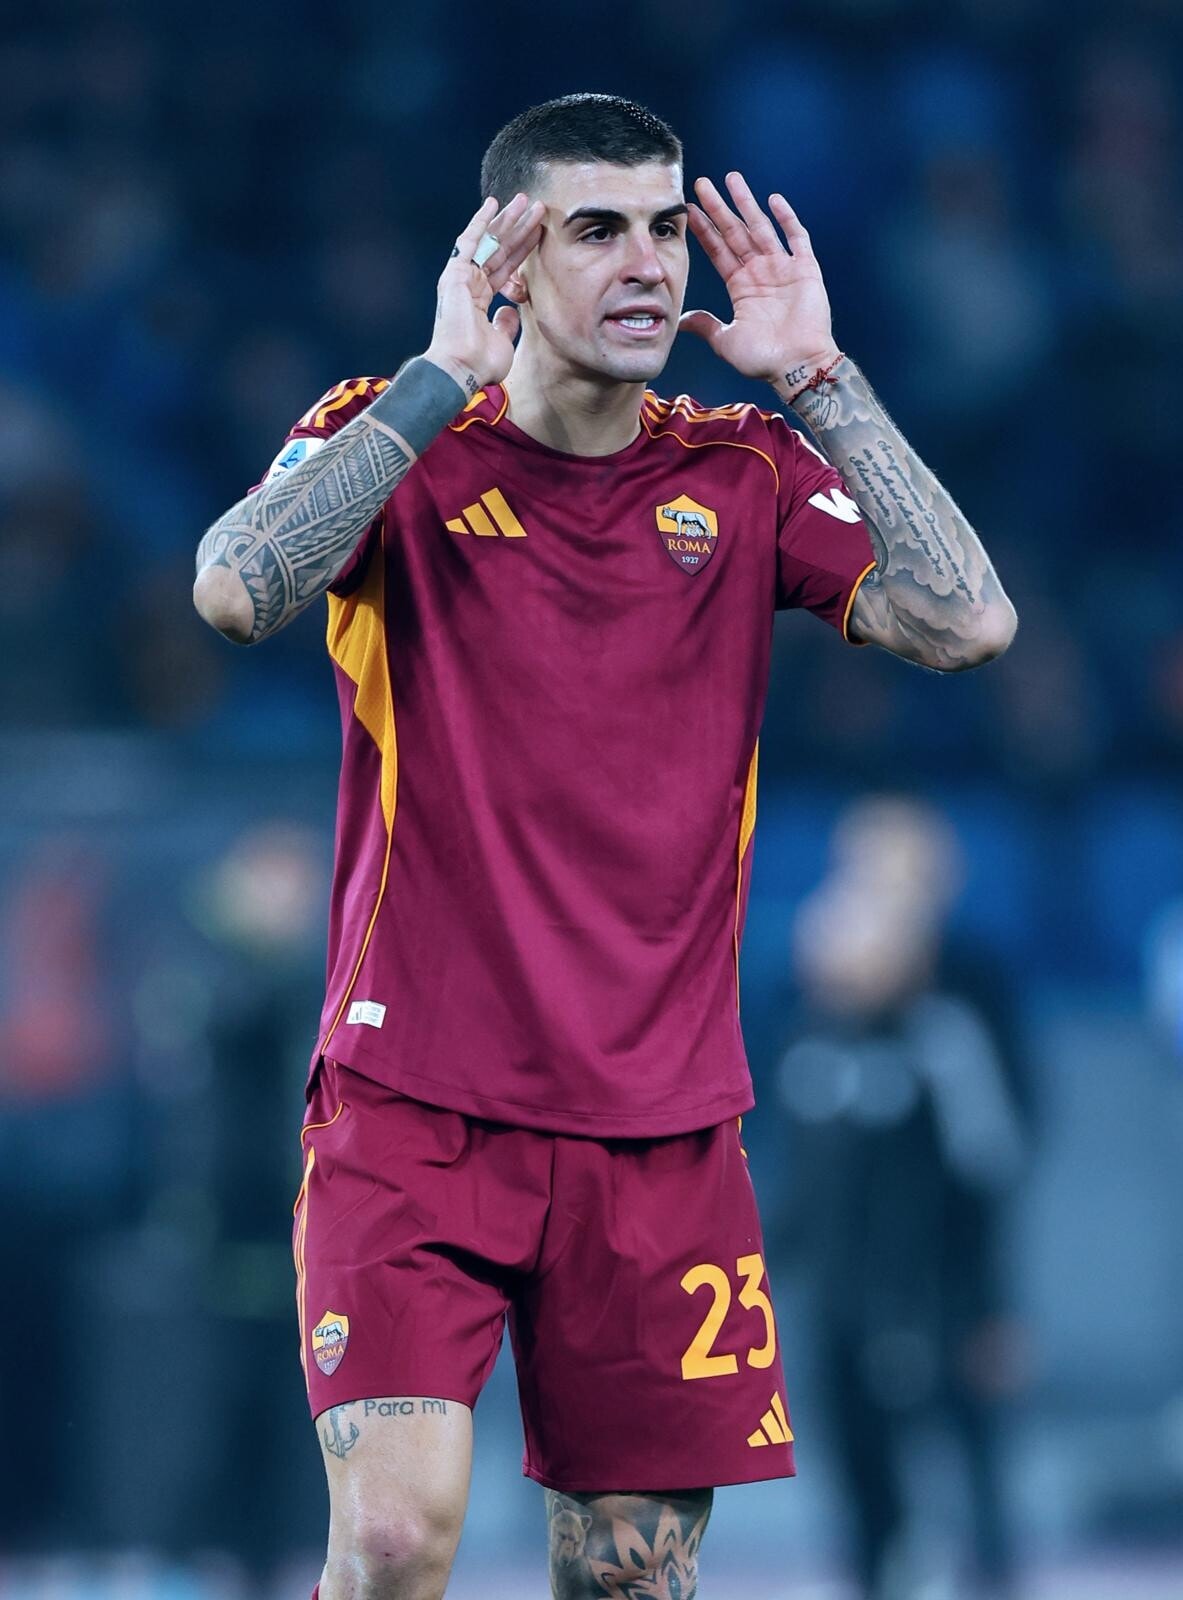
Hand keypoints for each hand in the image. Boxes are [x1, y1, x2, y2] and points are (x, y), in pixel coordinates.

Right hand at [424, 193, 543, 396]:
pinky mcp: (455, 273)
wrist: (462, 368)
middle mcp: (470, 285)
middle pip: (500, 250)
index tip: (540, 233)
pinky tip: (493, 204)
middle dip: (519, 228)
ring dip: (507, 220)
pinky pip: (470, 241)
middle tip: (535, 208)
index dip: (524, 250)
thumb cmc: (480, 363)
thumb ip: (507, 323)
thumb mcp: (503, 341)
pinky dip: (481, 222)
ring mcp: (462, 277)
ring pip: (489, 241)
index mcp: (480, 300)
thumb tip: (511, 310)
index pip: (506, 268)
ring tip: (524, 200)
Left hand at [679, 172, 839, 394]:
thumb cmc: (764, 359)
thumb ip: (705, 325)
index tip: (690, 210)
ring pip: (761, 227)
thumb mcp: (725, 341)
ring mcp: (783, 268)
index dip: (705, 230)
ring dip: (747, 203)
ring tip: (732, 179)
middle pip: (736, 232)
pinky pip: (797, 238)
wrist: (797, 367)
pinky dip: (787, 219)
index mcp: (741, 286)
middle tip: (703, 184)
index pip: (718, 250)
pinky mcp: (805, 269)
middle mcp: (760, 272)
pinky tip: (774, 200)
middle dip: (719, 208)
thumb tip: (680, 319)